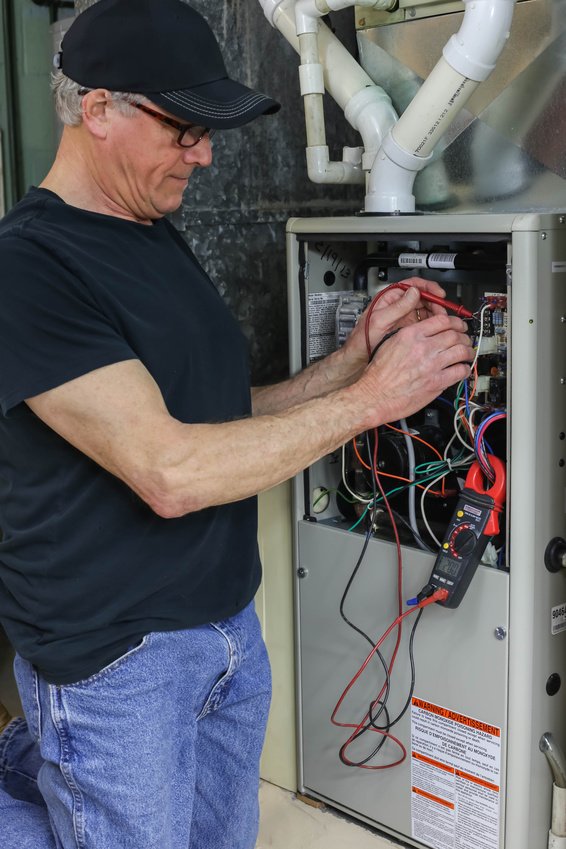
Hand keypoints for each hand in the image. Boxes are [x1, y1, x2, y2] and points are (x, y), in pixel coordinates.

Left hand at [343, 278, 448, 367]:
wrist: (359, 357)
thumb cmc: (362, 339)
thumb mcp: (380, 321)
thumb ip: (397, 307)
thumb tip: (413, 293)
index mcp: (389, 298)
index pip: (411, 285)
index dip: (427, 287)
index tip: (438, 294)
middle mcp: (397, 305)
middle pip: (422, 297)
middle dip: (434, 302)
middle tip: (442, 311)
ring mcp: (403, 316)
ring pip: (425, 309)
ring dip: (435, 313)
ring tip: (441, 321)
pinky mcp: (407, 328)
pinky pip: (423, 322)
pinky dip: (432, 323)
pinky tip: (436, 328)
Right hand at [354, 312, 473, 427]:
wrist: (374, 395)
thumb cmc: (377, 374)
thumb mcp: (389, 343)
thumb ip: (408, 336)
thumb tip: (423, 333)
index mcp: (410, 335)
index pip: (442, 320)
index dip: (455, 322)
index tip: (458, 325)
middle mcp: (423, 348)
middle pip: (455, 334)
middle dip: (464, 336)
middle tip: (465, 339)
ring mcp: (431, 365)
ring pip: (461, 351)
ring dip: (468, 351)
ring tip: (467, 353)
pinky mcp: (436, 382)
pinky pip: (459, 371)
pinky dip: (464, 369)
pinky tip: (462, 370)